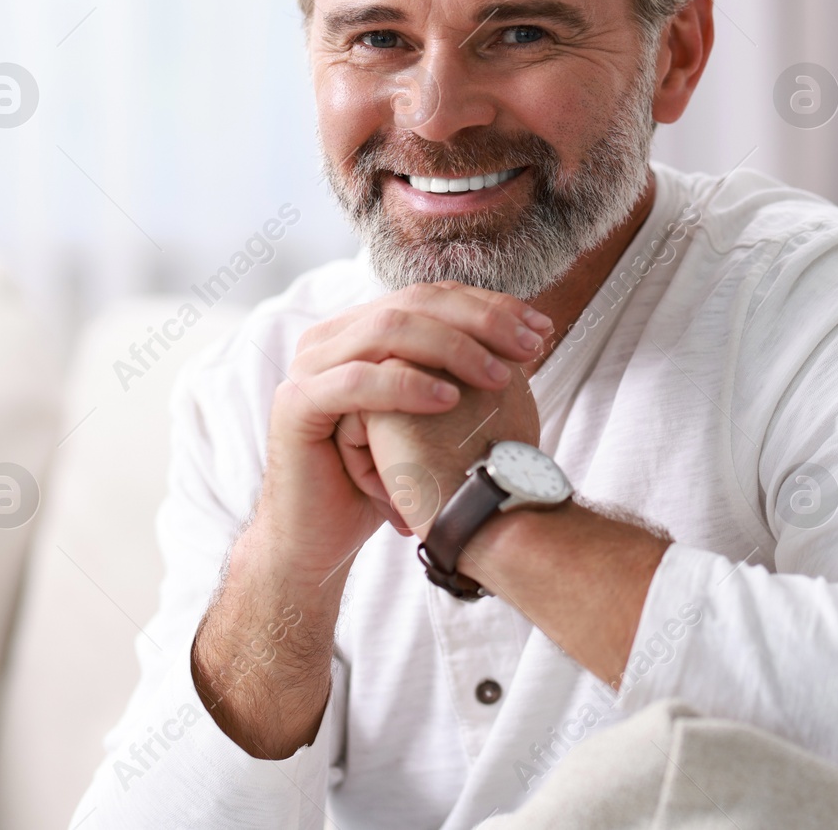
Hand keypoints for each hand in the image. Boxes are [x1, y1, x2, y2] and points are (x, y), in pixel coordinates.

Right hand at [192, 282, 549, 759]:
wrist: (320, 540)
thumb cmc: (383, 479)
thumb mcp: (429, 417)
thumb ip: (461, 372)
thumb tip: (529, 338)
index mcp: (361, 330)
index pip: (432, 296)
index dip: (490, 306)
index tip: (542, 328)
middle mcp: (331, 337)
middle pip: (414, 302)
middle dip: (481, 321)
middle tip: (531, 345)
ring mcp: (309, 367)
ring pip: (387, 330)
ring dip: (452, 348)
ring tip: (499, 376)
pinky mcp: (295, 405)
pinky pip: (356, 382)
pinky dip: (406, 385)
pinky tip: (448, 400)